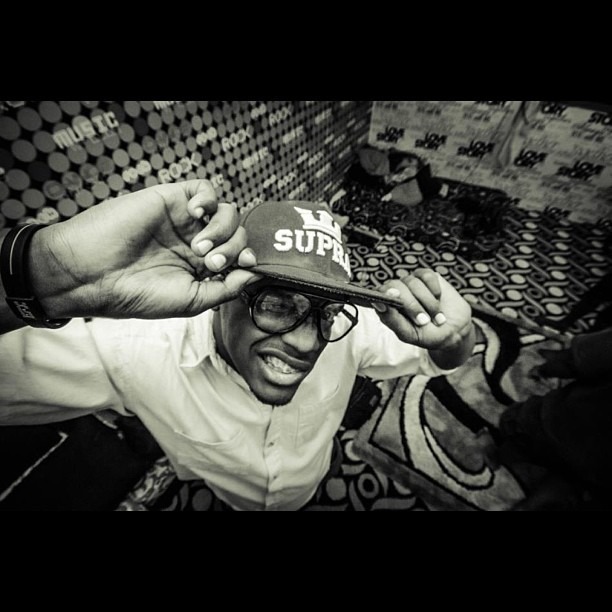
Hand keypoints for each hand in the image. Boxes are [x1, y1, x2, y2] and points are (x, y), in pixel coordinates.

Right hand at [29, 180, 258, 319]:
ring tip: (198, 246)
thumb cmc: (137, 293)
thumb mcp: (190, 300)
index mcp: (201, 267)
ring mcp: (184, 221)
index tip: (243, 266)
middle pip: (237, 234)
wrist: (93, 275)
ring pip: (226, 212)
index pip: (239, 256)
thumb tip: (254, 275)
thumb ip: (225, 288)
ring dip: (222, 229)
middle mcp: (196, 243)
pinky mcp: (170, 200)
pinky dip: (209, 199)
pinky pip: (204, 189)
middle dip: (233, 248)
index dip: (248, 259)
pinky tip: (196, 215)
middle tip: (209, 261)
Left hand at [374, 268, 473, 351]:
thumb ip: (392, 319)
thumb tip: (379, 304)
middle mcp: (397, 291)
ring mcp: (411, 282)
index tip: (394, 297)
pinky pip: (426, 276)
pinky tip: (438, 299)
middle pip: (396, 286)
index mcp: (388, 305)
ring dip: (428, 303)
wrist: (454, 330)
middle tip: (424, 321)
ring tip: (437, 318)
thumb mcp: (409, 334)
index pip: (379, 293)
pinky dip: (434, 289)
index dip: (385, 294)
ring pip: (413, 283)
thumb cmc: (427, 334)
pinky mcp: (426, 276)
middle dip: (412, 305)